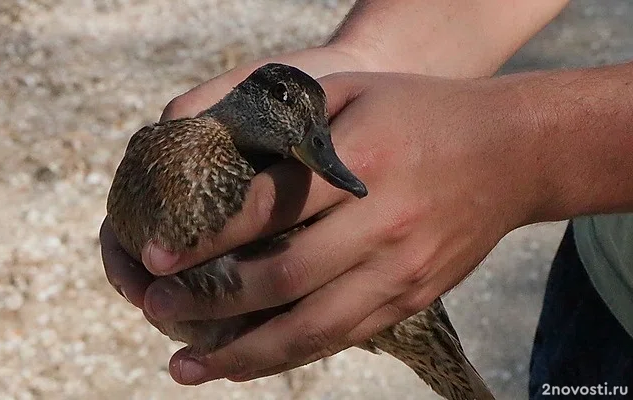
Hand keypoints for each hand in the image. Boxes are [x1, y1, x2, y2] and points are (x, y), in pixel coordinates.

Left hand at [103, 71, 540, 383]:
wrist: (513, 153)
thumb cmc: (423, 113)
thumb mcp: (355, 95)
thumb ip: (291, 125)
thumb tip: (220, 156)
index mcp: (363, 165)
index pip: (266, 210)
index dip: (204, 238)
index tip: (154, 256)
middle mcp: (383, 225)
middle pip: (280, 279)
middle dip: (208, 301)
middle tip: (155, 306)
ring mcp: (401, 269)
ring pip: (309, 328)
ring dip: (241, 354)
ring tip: (186, 366)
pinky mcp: (413, 296)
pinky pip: (343, 337)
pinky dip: (289, 355)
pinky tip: (249, 364)